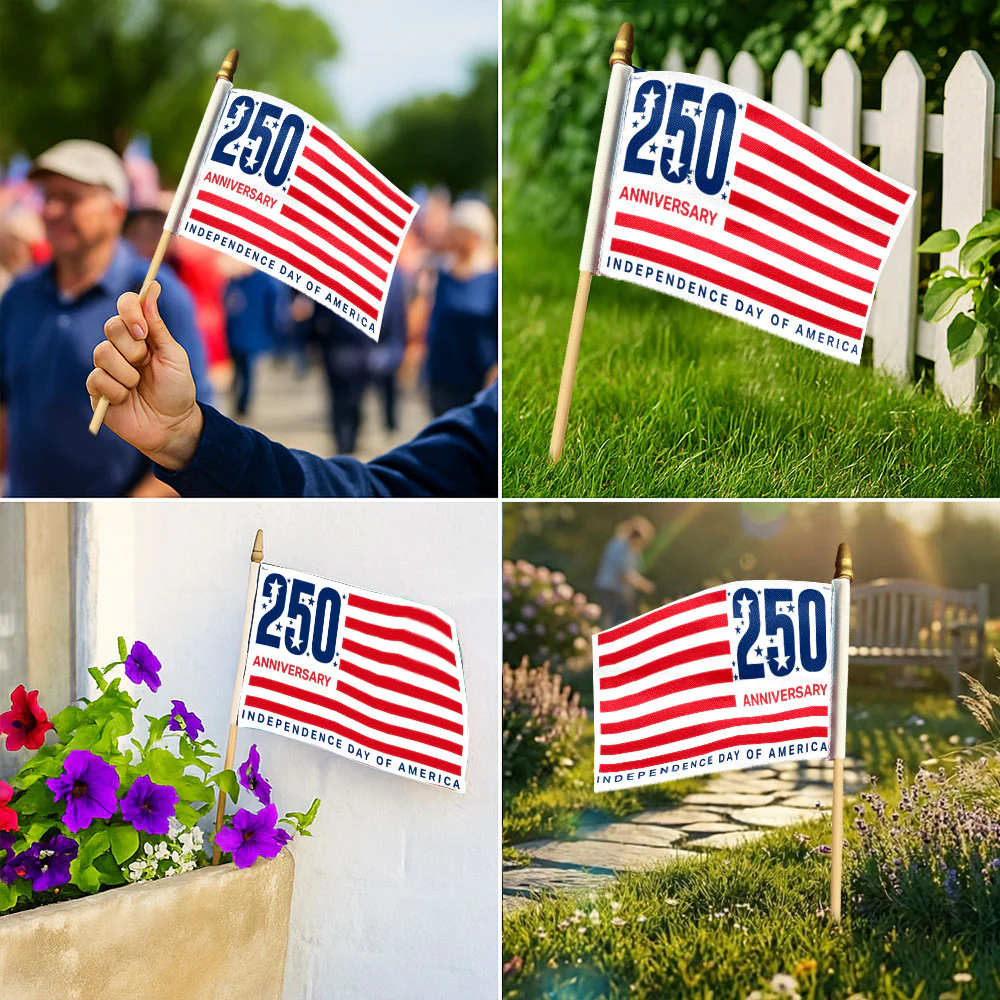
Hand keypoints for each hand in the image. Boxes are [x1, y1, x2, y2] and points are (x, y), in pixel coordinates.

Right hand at [86, 281, 203, 469]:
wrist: (173, 425)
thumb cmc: (177, 390)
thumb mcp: (174, 356)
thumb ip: (158, 326)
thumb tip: (151, 289)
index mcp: (141, 335)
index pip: (125, 306)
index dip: (130, 310)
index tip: (142, 330)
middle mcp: (121, 347)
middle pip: (111, 327)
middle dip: (132, 348)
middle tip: (145, 363)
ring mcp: (107, 367)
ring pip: (101, 353)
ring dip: (127, 373)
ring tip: (138, 386)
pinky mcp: (96, 389)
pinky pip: (97, 379)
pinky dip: (116, 391)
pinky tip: (126, 400)